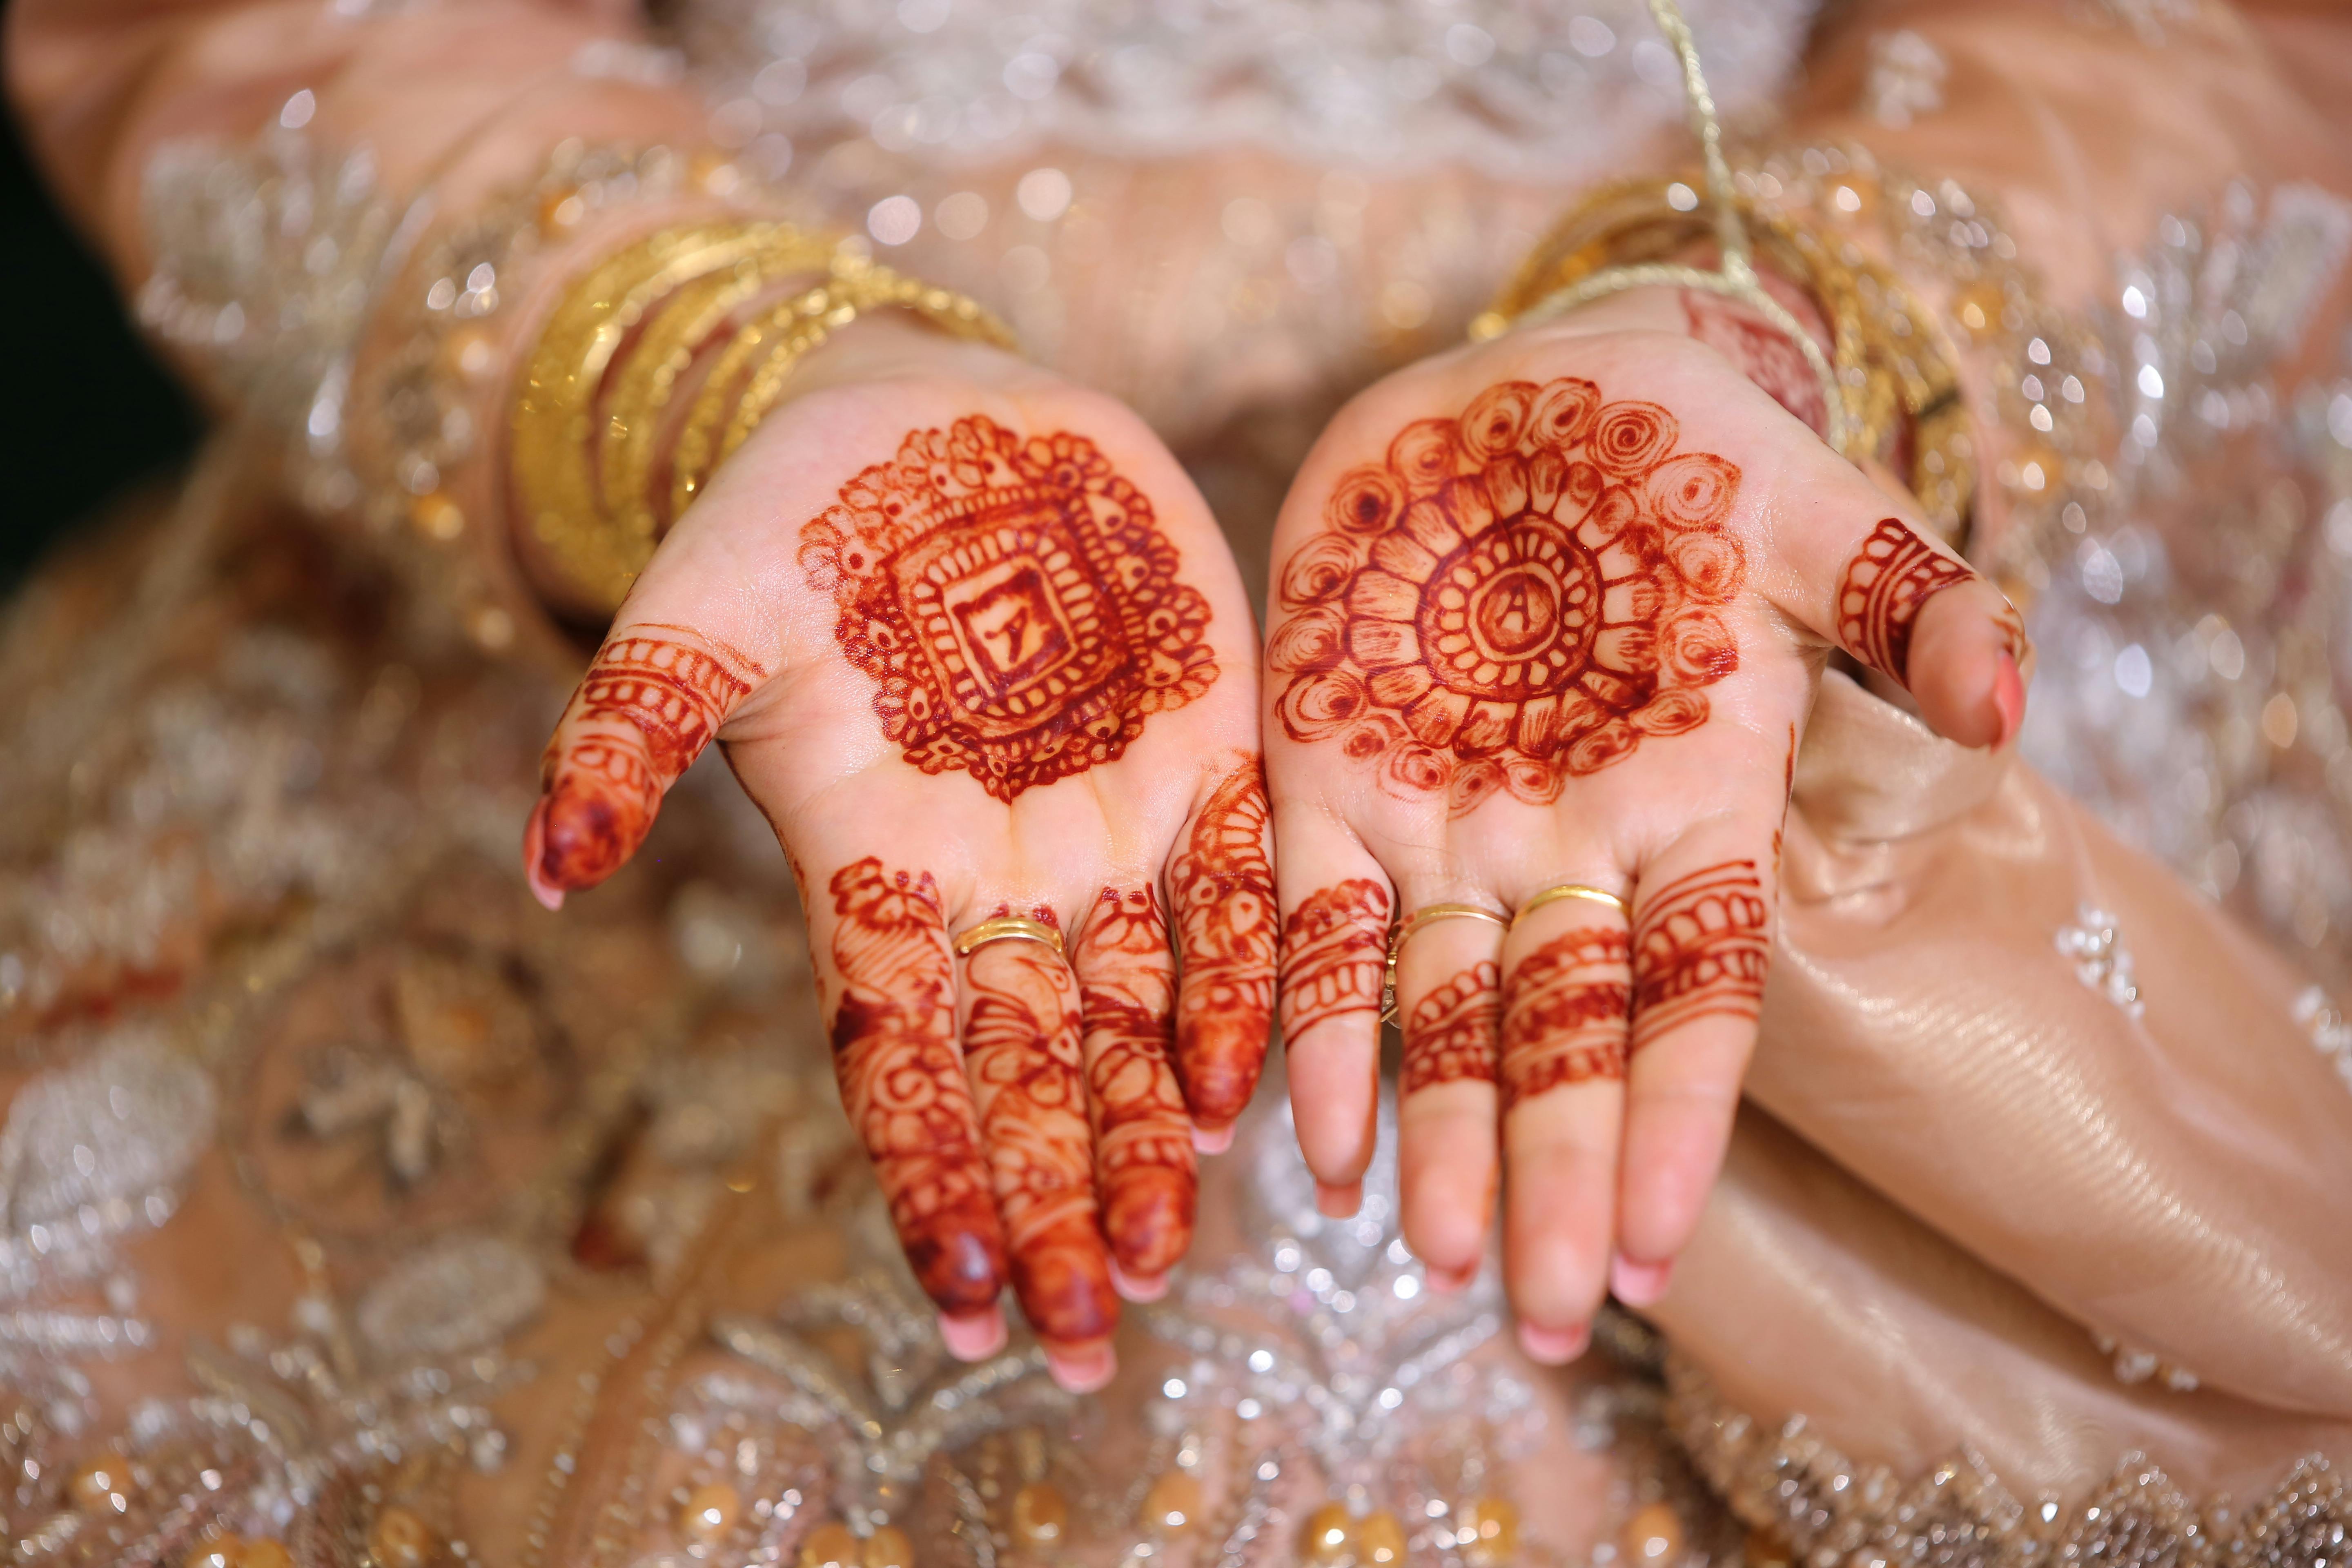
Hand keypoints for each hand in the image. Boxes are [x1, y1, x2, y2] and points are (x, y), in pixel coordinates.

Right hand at [522, 320, 1274, 1389]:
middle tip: (1086, 1331)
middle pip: (1028, 1075)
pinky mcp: (1201, 749)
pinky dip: (1237, 985)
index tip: (960, 1298)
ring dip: (1149, 1138)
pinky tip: (1241, 1088)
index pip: (899, 1060)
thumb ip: (625, 732)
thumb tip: (541, 870)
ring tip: (1161, 1253)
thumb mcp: (692, 612)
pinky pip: (1231, 893)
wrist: (917, 414)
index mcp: (876, 869)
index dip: (928, 1177)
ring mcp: (1105, 825)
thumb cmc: (784, 519)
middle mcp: (997, 880)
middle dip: (1053, 1203)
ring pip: (1135, 1018)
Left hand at [1261, 291, 2023, 1360]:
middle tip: (1537, 1320)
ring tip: (1428, 1259)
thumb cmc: (1692, 451)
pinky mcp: (1328, 775)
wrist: (1537, 390)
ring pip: (1440, 1014)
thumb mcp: (1815, 508)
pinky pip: (1319, 927)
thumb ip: (1912, 601)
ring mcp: (1445, 824)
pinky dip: (1313, 1030)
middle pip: (1566, 1043)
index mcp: (1693, 808)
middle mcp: (1569, 850)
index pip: (1695, 1000)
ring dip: (1436, 1137)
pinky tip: (1304, 1143)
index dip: (1678, 1123)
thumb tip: (2009, 699)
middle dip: (1554, 1177)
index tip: (1654, 1252)